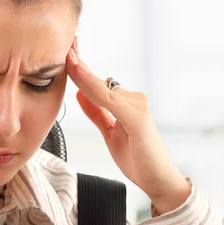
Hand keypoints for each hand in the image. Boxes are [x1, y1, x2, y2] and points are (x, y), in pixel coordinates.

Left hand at [65, 38, 190, 213]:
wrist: (158, 181)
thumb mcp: (110, 134)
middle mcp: (134, 99)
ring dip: (82, 73)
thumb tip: (80, 95)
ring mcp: (138, 106)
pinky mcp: (137, 117)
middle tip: (65, 43)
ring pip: (101, 87)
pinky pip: (108, 99)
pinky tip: (79, 75)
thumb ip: (97, 113)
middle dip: (80, 62)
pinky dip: (91, 86)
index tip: (67, 52)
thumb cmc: (138, 159)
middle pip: (99, 80)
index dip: (81, 68)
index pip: (98, 83)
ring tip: (66, 55)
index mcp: (126, 103)